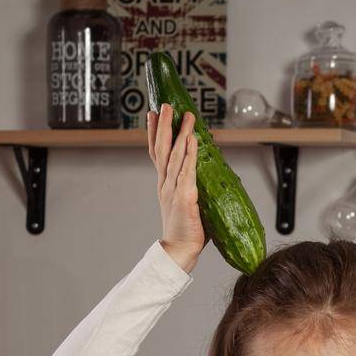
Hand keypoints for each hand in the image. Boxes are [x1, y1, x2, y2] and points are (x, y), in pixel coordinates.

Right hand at [146, 104, 204, 272]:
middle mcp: (165, 183)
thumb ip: (191, 191)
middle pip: (161, 148)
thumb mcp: (186, 205)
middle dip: (162, 125)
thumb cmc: (186, 231)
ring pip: (174, 154)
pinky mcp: (184, 196)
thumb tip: (204, 182)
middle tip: (163, 104)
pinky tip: (191, 139)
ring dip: (178, 132)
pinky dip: (189, 153)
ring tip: (182, 114)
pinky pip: (187, 170)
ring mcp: (173, 189)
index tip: (151, 115)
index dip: (152, 133)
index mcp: (164, 185)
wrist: (179, 250)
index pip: (156, 153)